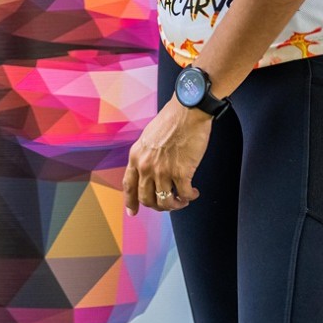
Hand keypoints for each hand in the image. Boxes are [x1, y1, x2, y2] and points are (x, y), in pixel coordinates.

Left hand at [123, 98, 212, 215]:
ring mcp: (163, 171)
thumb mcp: (147, 137)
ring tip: (183, 199)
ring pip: (166, 202)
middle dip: (157, 206)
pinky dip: (190, 197)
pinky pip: (184, 195)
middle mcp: (146, 167)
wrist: (188, 110)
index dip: (130, 202)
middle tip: (168, 204)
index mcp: (136, 157)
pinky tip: (194, 193)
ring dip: (175, 204)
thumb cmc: (171, 119)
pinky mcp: (182, 172)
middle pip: (147, 199)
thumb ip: (145, 155)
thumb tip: (149, 171)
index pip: (128, 186)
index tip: (133, 212)